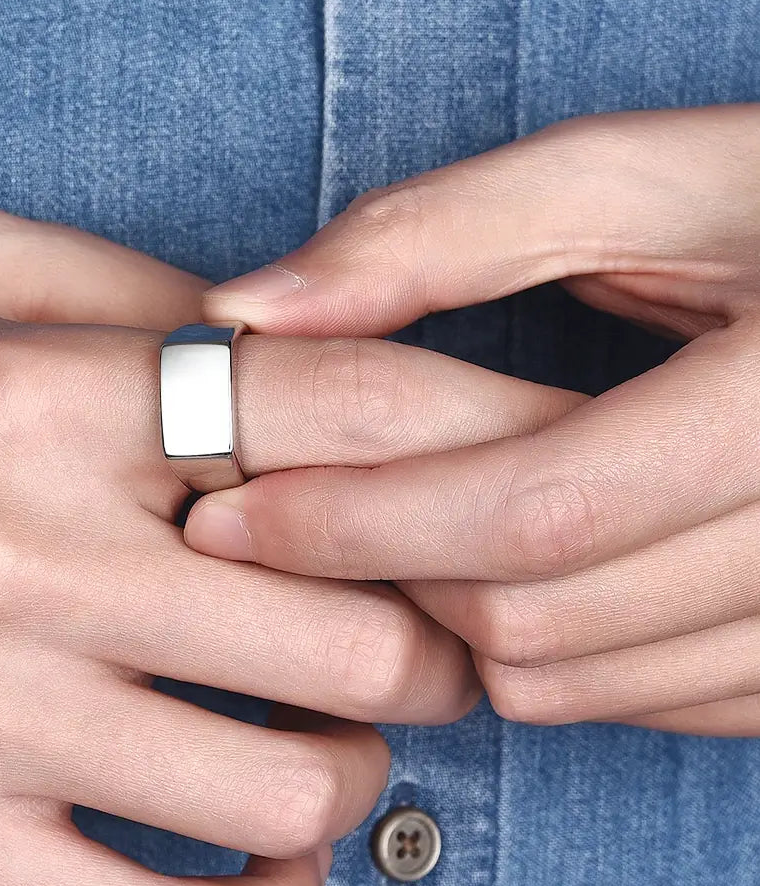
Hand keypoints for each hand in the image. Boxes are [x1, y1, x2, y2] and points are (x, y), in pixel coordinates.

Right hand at [0, 210, 517, 885]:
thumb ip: (135, 293)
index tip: (503, 505)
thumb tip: (287, 349)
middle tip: (417, 644)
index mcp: (50, 393)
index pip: (340, 416)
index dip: (470, 454)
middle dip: (431, 649)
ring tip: (325, 747)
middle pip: (356, 633)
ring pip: (282, 794)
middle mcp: (24, 549)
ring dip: (352, 779)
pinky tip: (264, 873)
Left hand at [188, 104, 759, 737]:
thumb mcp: (630, 180)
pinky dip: (551, 656)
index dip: (357, 522)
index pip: (532, 511)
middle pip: (538, 618)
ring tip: (402, 529)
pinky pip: (651, 705)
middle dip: (387, 575)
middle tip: (299, 515)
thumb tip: (246, 312)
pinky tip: (510, 572)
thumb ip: (431, 236)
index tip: (234, 512)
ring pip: (580, 685)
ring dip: (455, 620)